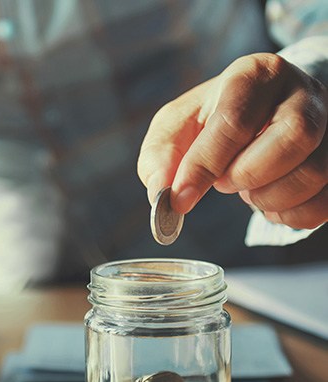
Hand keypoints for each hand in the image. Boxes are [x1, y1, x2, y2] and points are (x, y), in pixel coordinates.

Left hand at [138, 53, 327, 228]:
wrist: (263, 108)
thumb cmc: (215, 117)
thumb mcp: (178, 125)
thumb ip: (161, 157)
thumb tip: (160, 193)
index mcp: (255, 75)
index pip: (235, 122)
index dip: (204, 166)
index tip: (180, 198)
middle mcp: (302, 94)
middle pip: (293, 138)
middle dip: (246, 175)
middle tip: (224, 181)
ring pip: (313, 173)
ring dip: (266, 197)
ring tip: (246, 187)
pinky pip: (323, 204)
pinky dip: (288, 215)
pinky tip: (268, 201)